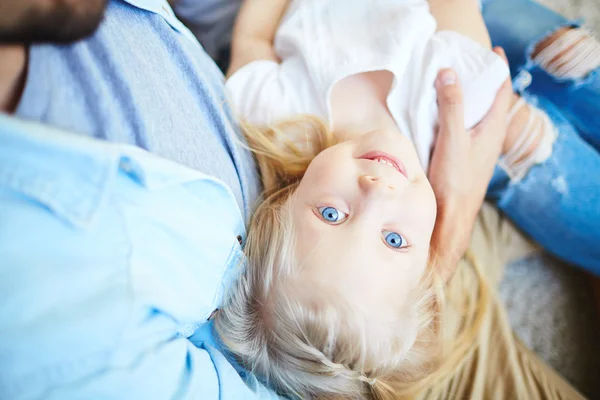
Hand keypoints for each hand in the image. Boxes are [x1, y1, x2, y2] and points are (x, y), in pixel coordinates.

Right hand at [428, 47, 512, 279]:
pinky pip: (463, 128)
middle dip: (478, 81)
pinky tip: (438, 116)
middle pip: (489, 101)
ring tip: (448, 85)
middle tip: (462, 64)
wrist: (449, 218)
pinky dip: (455, 116)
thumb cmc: (455, 180)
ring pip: (475, 116)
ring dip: (465, 99)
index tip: (489, 51)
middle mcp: (489, 137)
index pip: (502, 90)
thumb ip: (452, 106)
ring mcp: (477, 148)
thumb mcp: (452, 139)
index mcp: (493, 128)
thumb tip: (448, 72)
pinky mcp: (464, 157)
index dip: (498, 69)